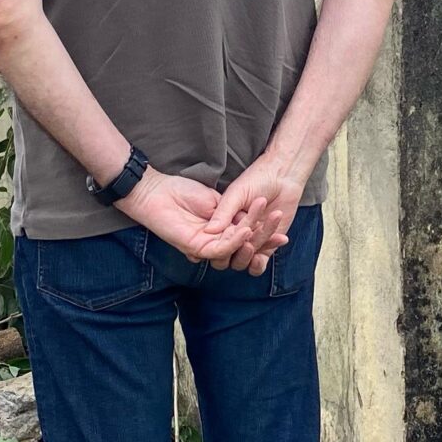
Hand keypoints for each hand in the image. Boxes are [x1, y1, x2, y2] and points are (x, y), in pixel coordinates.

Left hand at [121, 168, 271, 270]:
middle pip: (245, 247)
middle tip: (283, 235)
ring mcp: (205, 247)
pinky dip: (233, 240)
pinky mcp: (194, 247)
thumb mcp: (218, 200)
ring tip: (267, 225)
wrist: (158, 192)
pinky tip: (246, 230)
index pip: (248, 238)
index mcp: (222, 233)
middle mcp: (215, 243)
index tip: (283, 229)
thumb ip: (235, 212)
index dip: (265, 235)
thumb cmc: (183, 193)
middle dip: (265, 241)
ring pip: (234, 250)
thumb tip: (254, 220)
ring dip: (253, 239)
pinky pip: (218, 249)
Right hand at [202, 153, 307, 274]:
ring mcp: (250, 242)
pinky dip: (257, 265)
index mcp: (223, 223)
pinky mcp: (266, 246)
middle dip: (234, 250)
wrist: (282, 177)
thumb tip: (209, 232)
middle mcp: (234, 235)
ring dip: (248, 254)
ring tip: (253, 241)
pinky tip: (259, 256)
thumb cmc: (256, 180)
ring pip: (243, 261)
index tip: (222, 238)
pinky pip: (259, 264)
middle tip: (244, 235)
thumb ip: (223, 212)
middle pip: (227, 256)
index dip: (216, 245)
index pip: (214, 243)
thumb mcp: (236, 194)